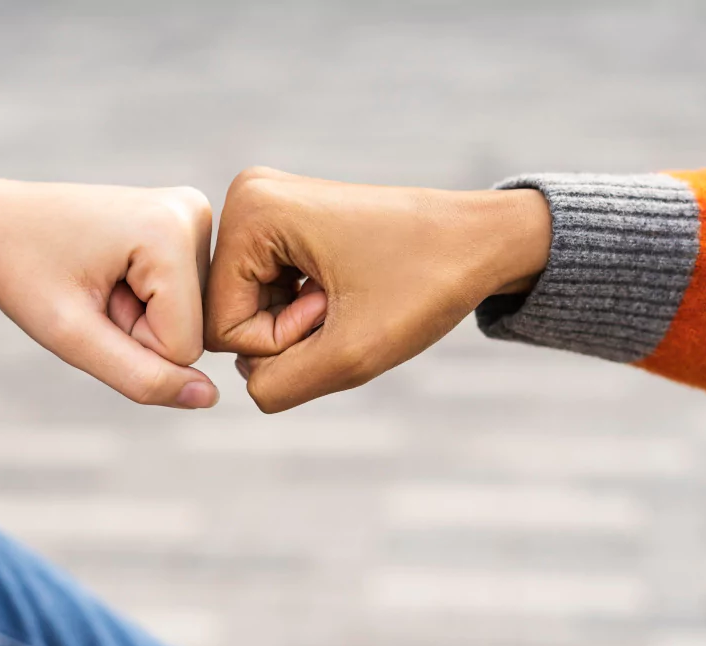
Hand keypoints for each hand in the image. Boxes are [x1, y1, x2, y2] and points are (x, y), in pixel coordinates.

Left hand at [0, 174, 217, 408]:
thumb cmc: (24, 272)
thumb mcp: (71, 336)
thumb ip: (141, 376)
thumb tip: (209, 398)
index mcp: (170, 231)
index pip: (185, 346)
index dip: (131, 344)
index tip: (90, 303)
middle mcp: (192, 212)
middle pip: (193, 330)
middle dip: (139, 329)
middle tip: (92, 293)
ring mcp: (193, 214)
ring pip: (191, 317)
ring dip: (141, 315)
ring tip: (99, 280)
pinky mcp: (187, 222)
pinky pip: (185, 298)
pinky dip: (145, 300)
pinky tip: (112, 272)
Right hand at [205, 167, 550, 412]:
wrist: (483, 239)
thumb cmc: (427, 285)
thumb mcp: (352, 355)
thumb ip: (279, 386)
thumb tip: (246, 386)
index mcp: (250, 212)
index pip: (221, 327)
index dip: (279, 343)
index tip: (335, 311)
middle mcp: (246, 198)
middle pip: (230, 315)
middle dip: (289, 332)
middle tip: (346, 305)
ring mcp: (264, 207)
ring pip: (249, 310)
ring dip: (300, 325)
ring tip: (349, 296)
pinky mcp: (282, 222)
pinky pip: (267, 294)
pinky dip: (305, 309)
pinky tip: (345, 290)